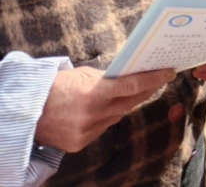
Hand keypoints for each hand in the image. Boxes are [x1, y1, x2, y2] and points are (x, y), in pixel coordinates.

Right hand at [35, 66, 175, 152]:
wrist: (27, 113)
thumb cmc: (56, 88)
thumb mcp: (82, 75)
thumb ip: (107, 78)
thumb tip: (131, 75)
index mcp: (93, 93)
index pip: (131, 85)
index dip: (153, 79)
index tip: (169, 72)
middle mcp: (92, 115)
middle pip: (130, 102)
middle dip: (146, 89)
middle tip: (160, 78)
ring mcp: (87, 131)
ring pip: (118, 115)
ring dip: (127, 103)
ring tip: (139, 90)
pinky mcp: (82, 143)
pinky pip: (104, 127)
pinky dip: (109, 116)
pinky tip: (110, 108)